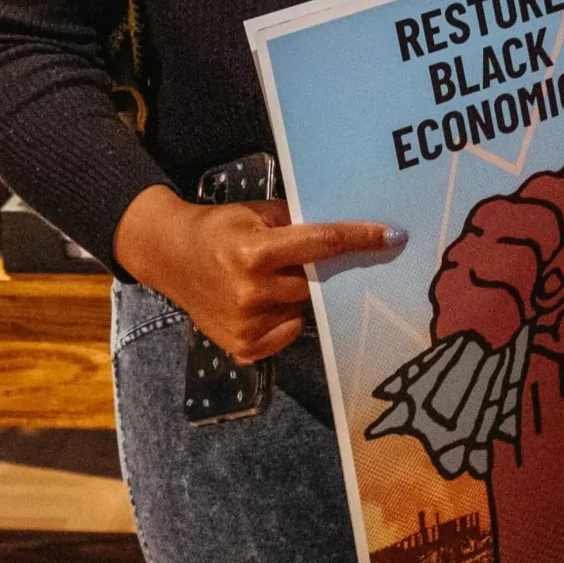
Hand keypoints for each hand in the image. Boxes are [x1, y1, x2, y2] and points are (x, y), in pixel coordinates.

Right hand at [113, 185, 400, 361]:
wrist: (169, 256)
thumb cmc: (217, 228)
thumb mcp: (254, 214)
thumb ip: (294, 222)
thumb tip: (341, 231)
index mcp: (254, 253)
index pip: (323, 244)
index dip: (361, 238)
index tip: (394, 236)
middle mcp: (251, 292)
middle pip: (315, 282)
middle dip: (313, 271)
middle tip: (292, 260)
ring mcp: (247, 324)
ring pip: (302, 309)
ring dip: (295, 295)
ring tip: (266, 281)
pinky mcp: (244, 348)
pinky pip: (288, 333)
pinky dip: (284, 318)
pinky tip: (261, 303)